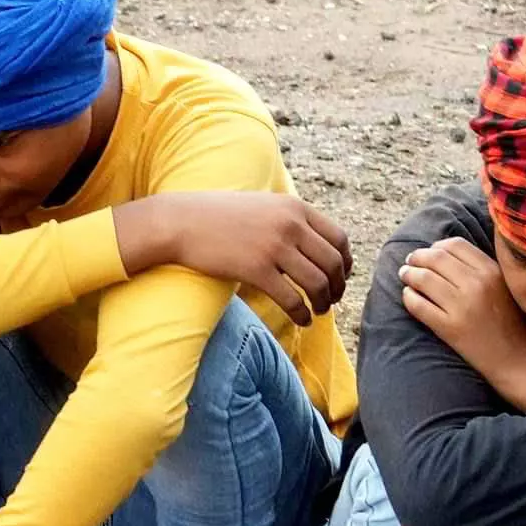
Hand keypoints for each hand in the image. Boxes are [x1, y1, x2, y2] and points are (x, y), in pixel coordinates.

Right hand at [134, 191, 353, 324]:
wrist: (180, 222)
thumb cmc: (217, 216)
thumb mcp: (261, 205)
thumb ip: (289, 218)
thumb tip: (312, 243)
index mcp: (294, 207)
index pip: (339, 238)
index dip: (346, 263)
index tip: (341, 277)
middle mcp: (290, 224)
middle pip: (333, 263)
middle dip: (338, 286)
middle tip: (332, 299)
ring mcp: (274, 247)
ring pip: (317, 283)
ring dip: (324, 302)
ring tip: (318, 311)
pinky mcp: (256, 269)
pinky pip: (293, 299)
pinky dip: (303, 314)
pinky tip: (302, 320)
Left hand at [399, 235, 525, 405]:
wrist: (518, 360)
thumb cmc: (511, 322)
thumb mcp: (505, 285)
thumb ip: (481, 267)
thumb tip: (443, 250)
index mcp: (492, 270)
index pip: (455, 245)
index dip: (436, 246)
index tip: (429, 252)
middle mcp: (477, 284)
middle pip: (436, 258)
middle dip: (417, 257)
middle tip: (409, 261)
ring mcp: (462, 306)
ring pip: (423, 278)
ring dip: (408, 274)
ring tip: (405, 275)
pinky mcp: (450, 328)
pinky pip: (418, 305)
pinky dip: (408, 297)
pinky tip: (409, 296)